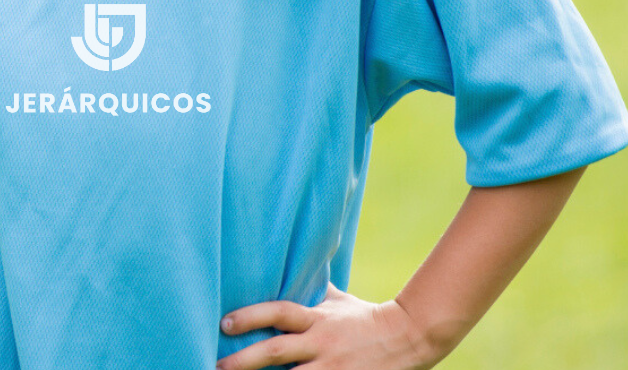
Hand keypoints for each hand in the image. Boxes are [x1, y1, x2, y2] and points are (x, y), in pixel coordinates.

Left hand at [218, 285, 444, 369]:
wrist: (410, 336)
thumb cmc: (366, 317)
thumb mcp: (337, 300)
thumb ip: (311, 290)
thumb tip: (288, 268)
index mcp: (317, 319)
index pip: (277, 313)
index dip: (249, 316)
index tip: (223, 324)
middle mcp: (321, 343)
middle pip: (276, 351)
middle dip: (243, 361)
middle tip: (217, 365)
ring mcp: (334, 368)